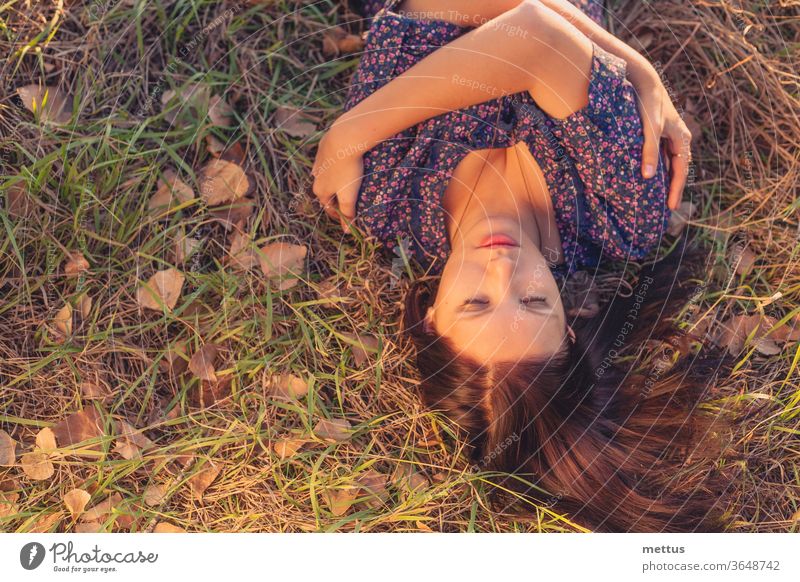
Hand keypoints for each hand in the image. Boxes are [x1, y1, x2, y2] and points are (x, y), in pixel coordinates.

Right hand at [311, 126, 364, 232]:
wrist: (344, 139)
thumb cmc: (347, 169)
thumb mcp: (349, 195)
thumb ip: (348, 213)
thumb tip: (347, 231)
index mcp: (320, 191)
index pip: (329, 208)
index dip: (338, 215)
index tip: (348, 218)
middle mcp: (316, 178)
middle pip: (326, 192)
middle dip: (335, 198)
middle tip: (348, 200)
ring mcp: (318, 162)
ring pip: (325, 176)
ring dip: (334, 181)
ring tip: (346, 182)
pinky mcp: (323, 148)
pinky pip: (328, 162)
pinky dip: (334, 166)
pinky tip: (341, 163)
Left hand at [628, 60, 692, 209]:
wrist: (644, 81)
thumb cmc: (647, 104)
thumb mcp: (648, 130)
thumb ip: (648, 152)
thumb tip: (647, 177)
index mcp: (681, 138)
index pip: (680, 171)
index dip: (675, 190)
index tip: (671, 208)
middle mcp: (679, 138)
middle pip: (677, 169)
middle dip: (673, 188)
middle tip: (666, 208)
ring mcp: (670, 135)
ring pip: (669, 163)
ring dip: (665, 179)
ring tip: (658, 197)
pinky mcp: (659, 133)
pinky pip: (661, 156)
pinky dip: (657, 168)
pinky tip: (648, 178)